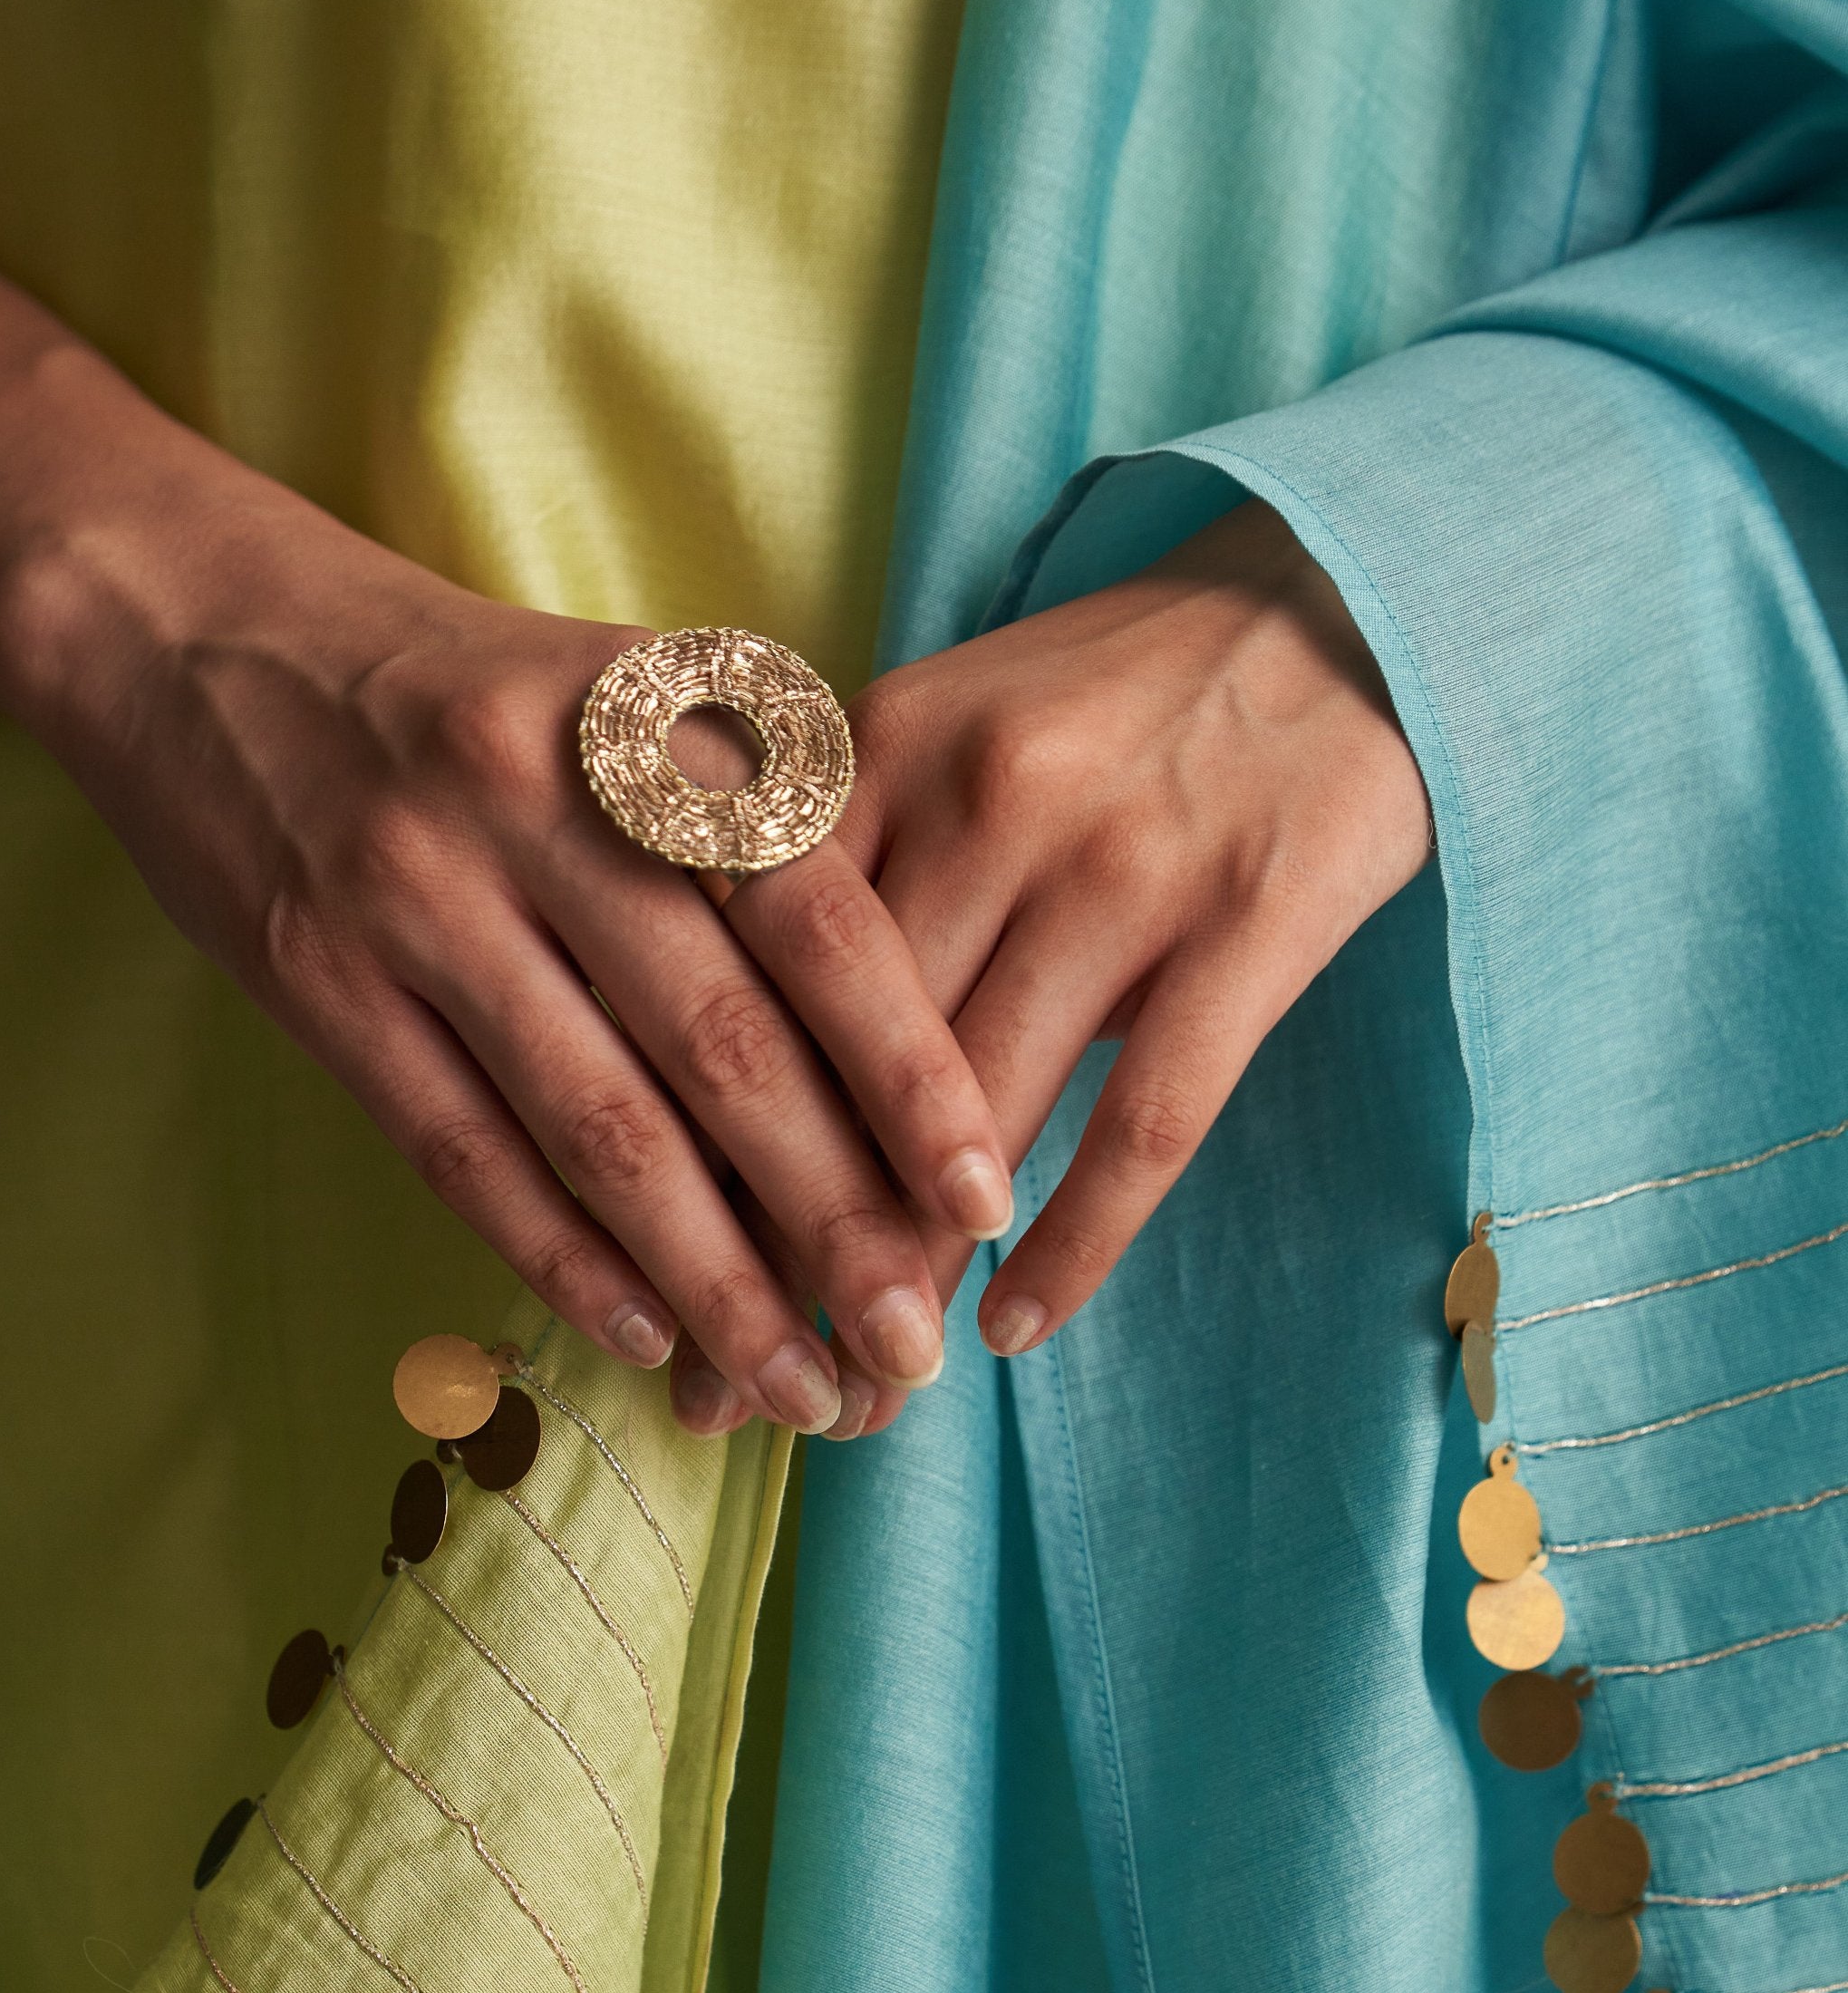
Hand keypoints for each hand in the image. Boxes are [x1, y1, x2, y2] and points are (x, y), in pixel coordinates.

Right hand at [0, 184, 1014, 1434]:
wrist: (191, 627)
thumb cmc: (467, 689)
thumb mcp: (624, 690)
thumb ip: (756, 818)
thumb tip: (918, 1023)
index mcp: (646, 718)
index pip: (818, 915)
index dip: (909, 1069)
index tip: (982, 1199)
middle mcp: (539, 800)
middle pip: (723, 1047)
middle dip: (832, 1220)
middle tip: (911, 1347)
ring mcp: (418, 893)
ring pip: (600, 1126)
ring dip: (712, 1281)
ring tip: (797, 1388)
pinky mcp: (317, 979)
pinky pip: (466, 1151)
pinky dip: (565, 1259)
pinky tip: (650, 1339)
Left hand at [684, 501, 1430, 1437]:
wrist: (1335, 601)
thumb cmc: (1106, 699)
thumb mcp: (938, 736)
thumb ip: (832, 876)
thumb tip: (722, 1085)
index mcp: (879, 749)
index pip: (756, 984)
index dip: (701, 1150)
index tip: (658, 1278)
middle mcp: (990, 801)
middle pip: (850, 1072)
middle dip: (789, 1249)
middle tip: (741, 1386)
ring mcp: (1128, 862)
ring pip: (982, 1115)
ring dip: (919, 1276)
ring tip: (868, 1390)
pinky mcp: (1254, 919)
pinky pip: (1144, 1120)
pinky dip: (1074, 1239)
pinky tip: (1016, 1326)